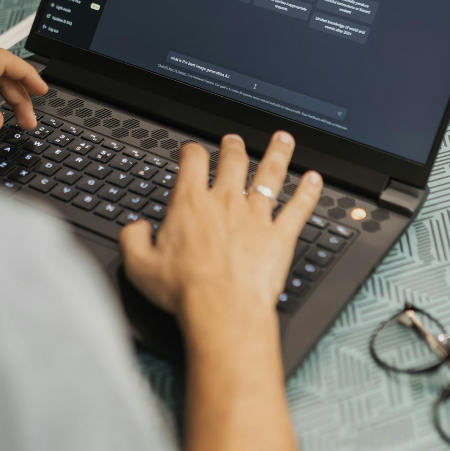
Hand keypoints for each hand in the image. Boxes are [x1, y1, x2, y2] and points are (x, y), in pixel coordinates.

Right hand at [120, 131, 321, 323]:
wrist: (222, 311)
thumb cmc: (184, 290)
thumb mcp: (139, 266)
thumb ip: (133, 239)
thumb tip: (137, 228)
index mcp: (191, 204)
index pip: (192, 161)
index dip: (192, 150)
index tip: (192, 150)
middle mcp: (226, 202)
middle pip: (234, 161)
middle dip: (234, 146)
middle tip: (234, 141)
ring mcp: (256, 217)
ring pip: (270, 175)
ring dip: (277, 154)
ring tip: (283, 139)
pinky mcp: (280, 236)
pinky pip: (299, 208)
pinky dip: (308, 192)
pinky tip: (315, 179)